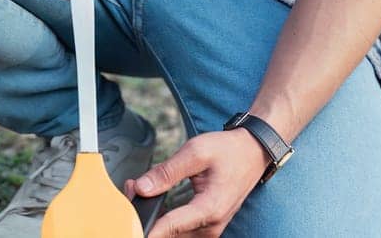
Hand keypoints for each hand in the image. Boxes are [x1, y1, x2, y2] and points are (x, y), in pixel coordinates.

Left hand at [124, 131, 266, 237]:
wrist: (252, 153)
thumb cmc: (228, 151)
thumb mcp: (195, 152)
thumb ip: (167, 172)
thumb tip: (141, 188)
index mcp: (209, 209)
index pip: (169, 227)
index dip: (145, 226)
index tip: (128, 223)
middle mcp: (211, 226)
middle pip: (168, 233)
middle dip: (146, 215)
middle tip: (131, 187)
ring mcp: (209, 229)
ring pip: (172, 234)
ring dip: (154, 217)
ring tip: (139, 189)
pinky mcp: (206, 227)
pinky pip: (180, 230)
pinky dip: (164, 218)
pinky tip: (153, 198)